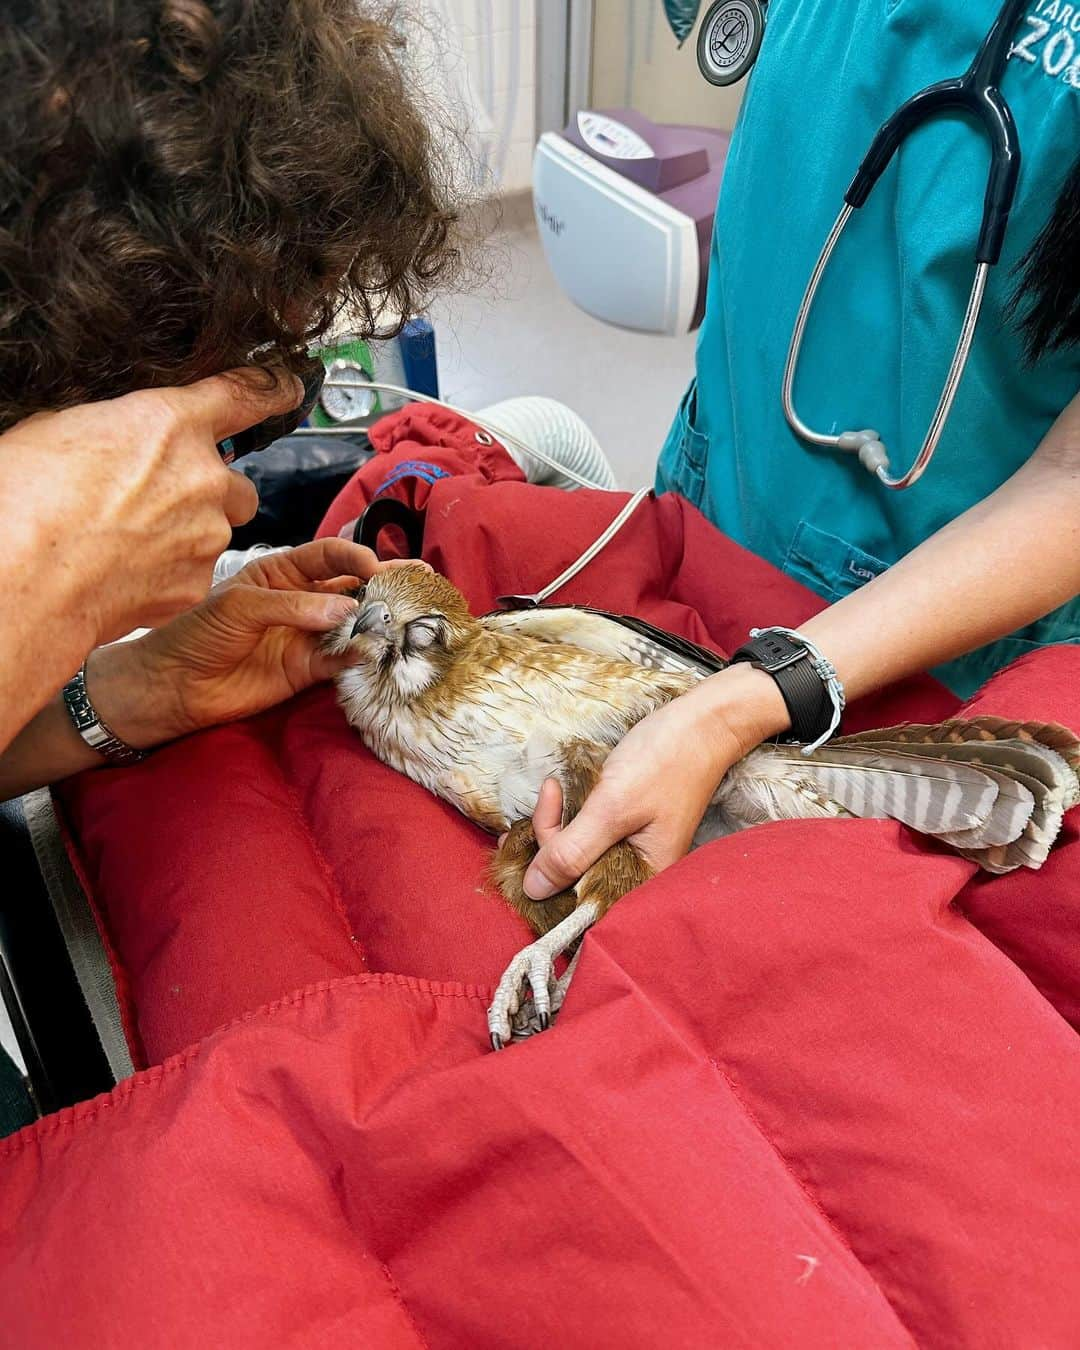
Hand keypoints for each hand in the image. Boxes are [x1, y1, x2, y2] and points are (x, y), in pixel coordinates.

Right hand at [2, 367, 302, 649]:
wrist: (25, 578)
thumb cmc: (27, 504)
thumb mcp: (60, 431)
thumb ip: (110, 428)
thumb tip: (113, 435)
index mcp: (169, 423)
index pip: (244, 394)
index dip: (272, 390)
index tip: (288, 389)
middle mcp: (203, 478)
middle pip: (235, 484)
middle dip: (208, 493)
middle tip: (156, 502)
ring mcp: (206, 534)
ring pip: (215, 531)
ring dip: (186, 534)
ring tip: (127, 542)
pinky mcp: (196, 583)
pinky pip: (193, 573)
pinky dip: (168, 575)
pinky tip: (124, 574)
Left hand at [90, 539, 417, 746]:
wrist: (175, 685)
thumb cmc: (198, 632)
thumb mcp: (241, 606)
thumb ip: (294, 605)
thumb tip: (346, 609)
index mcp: (283, 572)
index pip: (328, 556)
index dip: (354, 557)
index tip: (375, 567)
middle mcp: (302, 601)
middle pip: (351, 588)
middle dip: (383, 584)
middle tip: (419, 583)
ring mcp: (307, 636)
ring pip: (352, 625)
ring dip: (377, 622)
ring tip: (408, 619)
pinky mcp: (307, 671)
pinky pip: (340, 661)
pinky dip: (357, 657)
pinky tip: (370, 652)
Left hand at [523, 664, 789, 899]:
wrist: (701, 723)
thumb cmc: (664, 763)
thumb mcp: (612, 808)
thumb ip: (572, 851)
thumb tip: (534, 891)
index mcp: (642, 878)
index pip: (578, 897)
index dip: (548, 872)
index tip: (532, 833)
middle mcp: (636, 871)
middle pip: (573, 875)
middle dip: (550, 837)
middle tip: (551, 792)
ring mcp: (630, 847)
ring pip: (575, 852)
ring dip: (556, 821)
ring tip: (555, 788)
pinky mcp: (624, 826)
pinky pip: (586, 833)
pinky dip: (569, 814)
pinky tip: (561, 791)